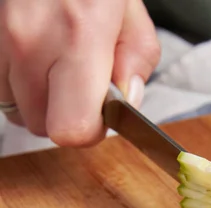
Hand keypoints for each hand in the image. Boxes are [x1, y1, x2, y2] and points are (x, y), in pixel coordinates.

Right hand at [0, 0, 159, 145]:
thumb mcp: (129, 10)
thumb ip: (136, 62)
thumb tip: (126, 101)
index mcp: (79, 35)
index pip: (72, 128)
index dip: (88, 132)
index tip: (98, 118)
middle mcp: (30, 40)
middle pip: (42, 126)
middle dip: (64, 115)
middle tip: (78, 85)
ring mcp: (0, 39)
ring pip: (16, 110)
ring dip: (40, 101)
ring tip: (55, 65)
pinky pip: (0, 88)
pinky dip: (18, 83)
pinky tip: (35, 58)